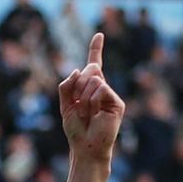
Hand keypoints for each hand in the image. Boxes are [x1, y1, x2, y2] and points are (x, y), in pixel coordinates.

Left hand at [58, 33, 124, 163]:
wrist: (85, 147)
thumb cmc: (76, 130)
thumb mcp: (65, 106)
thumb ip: (66, 86)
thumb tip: (78, 69)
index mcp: (89, 89)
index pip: (94, 65)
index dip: (96, 49)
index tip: (98, 35)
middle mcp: (102, 88)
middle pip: (89, 70)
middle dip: (78, 86)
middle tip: (79, 106)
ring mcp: (110, 95)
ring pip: (94, 79)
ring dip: (84, 97)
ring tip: (87, 113)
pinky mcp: (117, 102)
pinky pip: (101, 88)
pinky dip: (92, 100)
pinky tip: (95, 113)